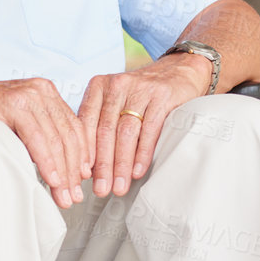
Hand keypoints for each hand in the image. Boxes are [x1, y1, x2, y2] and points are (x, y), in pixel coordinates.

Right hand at [0, 77, 91, 208]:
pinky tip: (51, 178)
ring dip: (63, 171)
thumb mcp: (18, 125)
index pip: (74, 127)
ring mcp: (27, 94)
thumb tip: (66, 168)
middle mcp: (40, 90)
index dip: (82, 156)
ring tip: (63, 195)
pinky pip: (37, 136)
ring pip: (56, 138)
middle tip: (73, 196)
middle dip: (73, 171)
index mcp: (46, 93)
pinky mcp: (12, 102)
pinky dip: (47, 160)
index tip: (82, 180)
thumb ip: (40, 136)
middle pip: (68, 135)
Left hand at [78, 55, 211, 195]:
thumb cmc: (142, 94)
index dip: (83, 152)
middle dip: (103, 165)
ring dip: (121, 164)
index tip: (81, 177)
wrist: (178, 71)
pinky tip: (137, 170)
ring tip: (119, 186)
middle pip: (105, 131)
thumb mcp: (116, 101)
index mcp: (98, 87)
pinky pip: (150, 129)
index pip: (85, 123)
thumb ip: (100, 124)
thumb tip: (88, 166)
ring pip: (126, 132)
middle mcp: (117, 85)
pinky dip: (142, 153)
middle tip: (101, 189)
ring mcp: (140, 89)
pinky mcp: (162, 96)